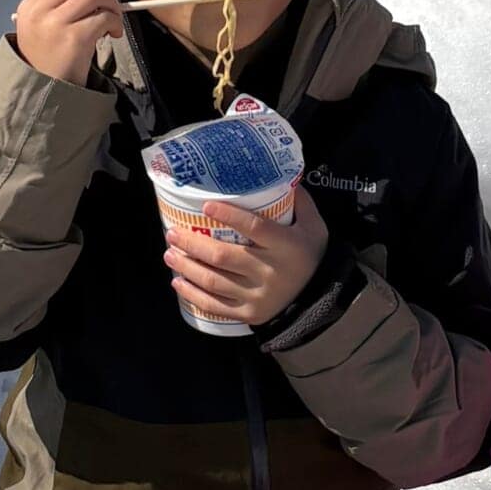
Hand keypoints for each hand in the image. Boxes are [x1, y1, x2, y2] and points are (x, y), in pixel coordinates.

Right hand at [13, 0, 124, 87]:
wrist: (45, 95)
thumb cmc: (48, 60)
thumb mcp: (40, 28)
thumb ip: (60, 5)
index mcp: (29, 7)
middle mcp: (39, 12)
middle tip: (108, 1)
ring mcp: (55, 24)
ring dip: (111, 4)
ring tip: (113, 20)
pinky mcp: (75, 39)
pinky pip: (104, 17)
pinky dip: (115, 22)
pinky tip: (113, 34)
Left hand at [164, 185, 325, 329]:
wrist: (320, 298)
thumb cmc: (311, 256)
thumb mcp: (314, 227)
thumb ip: (300, 202)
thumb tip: (282, 175)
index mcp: (285, 246)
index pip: (254, 227)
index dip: (229, 215)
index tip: (206, 205)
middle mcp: (269, 271)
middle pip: (223, 256)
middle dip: (193, 244)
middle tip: (172, 233)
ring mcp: (257, 295)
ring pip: (214, 281)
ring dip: (187, 267)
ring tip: (169, 254)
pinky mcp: (249, 314)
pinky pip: (215, 306)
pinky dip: (193, 294)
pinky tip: (177, 282)